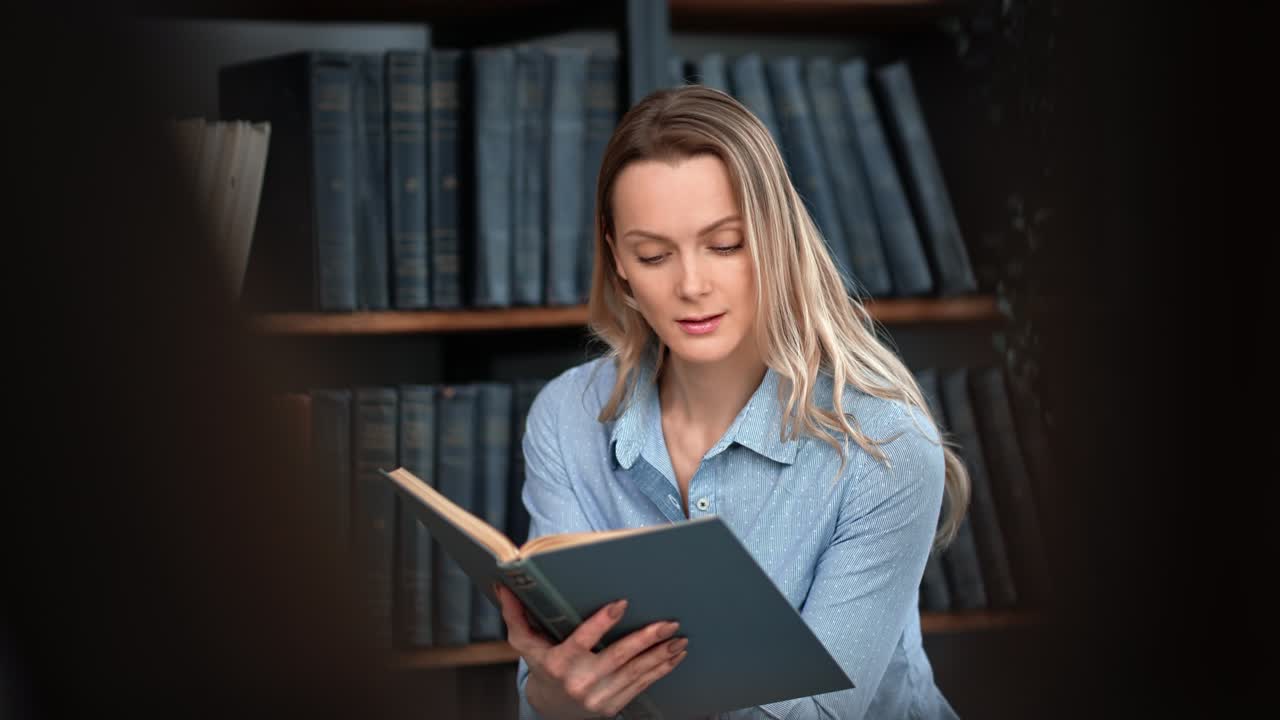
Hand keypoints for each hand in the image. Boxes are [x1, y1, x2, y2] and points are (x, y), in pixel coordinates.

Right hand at [495, 584, 688, 719]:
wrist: (551, 709)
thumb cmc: (542, 667)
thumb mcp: (524, 644)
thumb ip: (515, 614)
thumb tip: (503, 585)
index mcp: (558, 663)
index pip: (582, 640)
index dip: (602, 622)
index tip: (622, 603)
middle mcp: (580, 681)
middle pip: (619, 657)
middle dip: (646, 639)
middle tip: (669, 622)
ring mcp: (599, 697)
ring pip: (636, 672)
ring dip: (661, 655)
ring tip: (679, 638)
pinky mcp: (614, 706)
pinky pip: (642, 686)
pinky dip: (660, 670)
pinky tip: (674, 656)